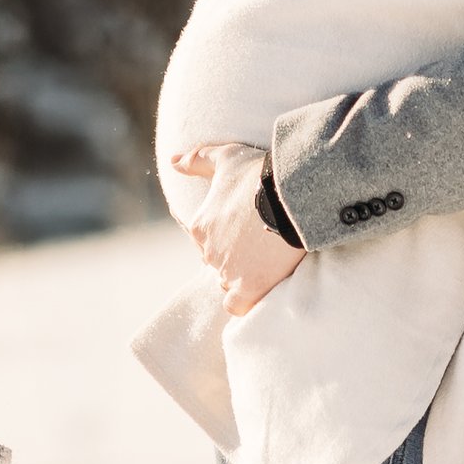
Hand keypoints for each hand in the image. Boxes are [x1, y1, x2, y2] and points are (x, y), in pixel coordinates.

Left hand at [171, 143, 305, 317]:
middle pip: (218, 263)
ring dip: (244, 276)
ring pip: (229, 283)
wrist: (291, 194)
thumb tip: (172, 162)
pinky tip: (259, 290)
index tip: (246, 232)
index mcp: (200, 226)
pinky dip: (245, 302)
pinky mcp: (249, 287)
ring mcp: (228, 271)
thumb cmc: (259, 174)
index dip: (226, 238)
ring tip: (268, 262)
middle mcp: (209, 251)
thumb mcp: (226, 157)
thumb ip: (197, 159)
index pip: (206, 242)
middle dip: (235, 258)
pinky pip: (237, 306)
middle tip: (261, 245)